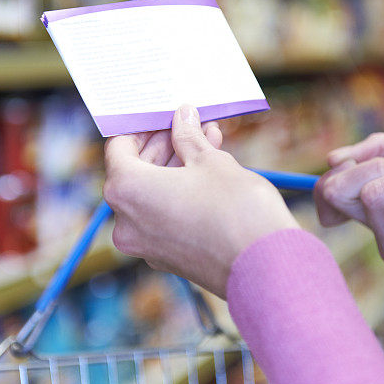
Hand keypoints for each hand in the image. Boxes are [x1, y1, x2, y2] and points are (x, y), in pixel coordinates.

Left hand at [104, 105, 298, 297]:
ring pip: (152, 194)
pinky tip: (209, 174)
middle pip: (134, 171)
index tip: (166, 116)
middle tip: (191, 124)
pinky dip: (179, 193)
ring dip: (176, 167)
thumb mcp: (211, 161)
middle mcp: (126, 222)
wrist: (265, 268)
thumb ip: (189, 136)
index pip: (119, 147)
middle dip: (164, 145)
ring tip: (209, 142)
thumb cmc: (235, 209)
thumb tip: (182, 116)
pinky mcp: (167, 258)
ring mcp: (146, 244)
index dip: (144, 127)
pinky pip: (163, 216)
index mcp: (127, 190)